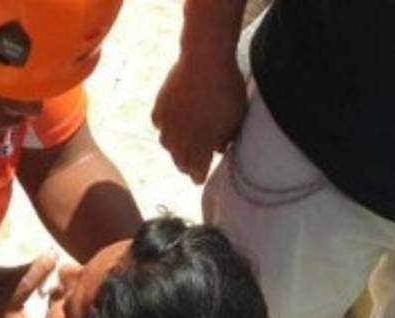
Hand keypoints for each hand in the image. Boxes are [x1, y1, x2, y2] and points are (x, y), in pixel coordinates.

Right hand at [152, 49, 246, 183]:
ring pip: (166, 144)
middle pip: (179, 160)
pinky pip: (159, 123)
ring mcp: (168, 123)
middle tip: (190, 166)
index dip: (198, 176)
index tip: (199, 179)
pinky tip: (169, 124)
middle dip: (185, 165)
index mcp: (201, 145)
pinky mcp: (160, 106)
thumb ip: (226, 137)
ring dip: (174, 147)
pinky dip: (164, 126)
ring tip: (180, 145)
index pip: (196, 171)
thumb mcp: (235, 118)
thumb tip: (219, 149)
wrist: (205, 60)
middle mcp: (180, 139)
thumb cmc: (226, 90)